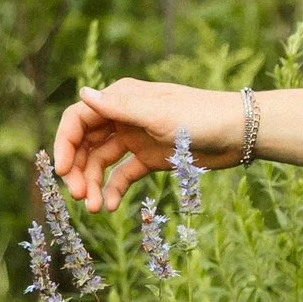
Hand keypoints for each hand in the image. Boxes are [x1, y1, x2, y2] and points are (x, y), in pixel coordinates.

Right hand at [52, 80, 238, 212]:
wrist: (241, 133)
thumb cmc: (202, 116)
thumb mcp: (159, 115)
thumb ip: (120, 108)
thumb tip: (83, 93)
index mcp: (121, 98)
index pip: (78, 119)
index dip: (65, 144)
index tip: (61, 172)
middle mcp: (123, 116)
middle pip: (86, 144)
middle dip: (78, 169)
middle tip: (78, 196)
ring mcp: (136, 138)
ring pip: (102, 162)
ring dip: (94, 183)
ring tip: (94, 208)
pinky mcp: (151, 158)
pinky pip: (124, 175)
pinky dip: (114, 189)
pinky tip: (110, 206)